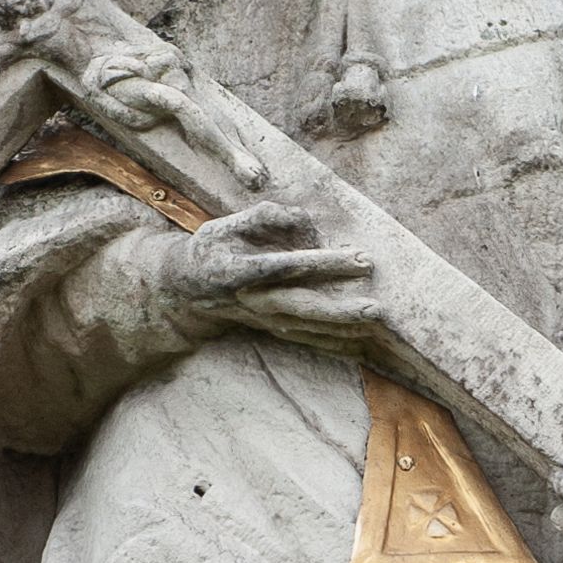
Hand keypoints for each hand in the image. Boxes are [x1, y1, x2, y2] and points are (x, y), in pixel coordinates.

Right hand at [166, 198, 383, 352]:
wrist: (186, 289)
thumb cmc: (212, 248)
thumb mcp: (228, 223)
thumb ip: (266, 216)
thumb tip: (305, 221)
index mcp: (240, 272)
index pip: (288, 267)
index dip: (324, 262)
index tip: (357, 256)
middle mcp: (254, 301)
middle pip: (303, 307)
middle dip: (341, 308)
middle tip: (376, 305)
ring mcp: (264, 319)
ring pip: (308, 328)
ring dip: (343, 328)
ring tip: (376, 323)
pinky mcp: (272, 329)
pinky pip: (306, 340)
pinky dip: (333, 345)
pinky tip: (360, 346)